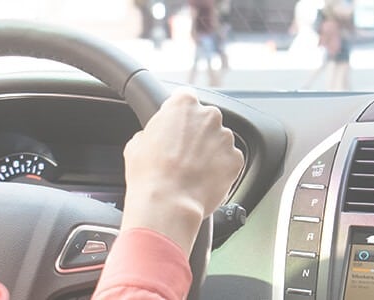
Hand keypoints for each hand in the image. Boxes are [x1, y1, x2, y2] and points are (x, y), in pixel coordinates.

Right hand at [121, 90, 245, 252]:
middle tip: (182, 153)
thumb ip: (152, 131)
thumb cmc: (149, 174)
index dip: (179, 112)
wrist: (168, 202)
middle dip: (196, 133)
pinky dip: (220, 168)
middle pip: (205, 119)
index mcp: (183, 104)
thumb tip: (154, 136)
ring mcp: (225, 137)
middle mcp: (208, 115)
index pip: (185, 97)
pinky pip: (228, 160)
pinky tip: (204, 179)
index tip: (177, 123)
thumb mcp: (137, 143)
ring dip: (209, 151)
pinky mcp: (235, 159)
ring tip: (192, 170)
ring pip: (218, 140)